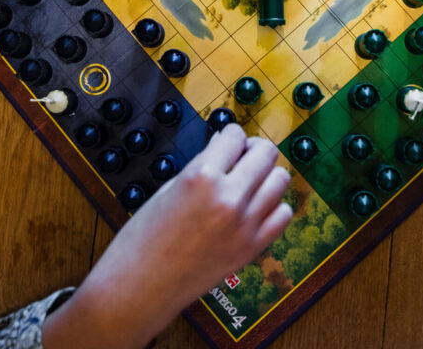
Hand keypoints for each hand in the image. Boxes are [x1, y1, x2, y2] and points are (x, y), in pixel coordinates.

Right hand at [42, 125, 292, 348]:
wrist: (140, 287)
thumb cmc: (143, 239)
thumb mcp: (168, 189)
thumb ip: (202, 168)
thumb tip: (224, 151)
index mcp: (202, 176)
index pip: (235, 135)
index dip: (231, 134)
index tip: (228, 140)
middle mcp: (229, 197)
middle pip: (266, 153)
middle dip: (254, 148)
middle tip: (245, 155)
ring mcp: (244, 224)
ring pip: (280, 180)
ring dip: (267, 175)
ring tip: (252, 181)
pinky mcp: (252, 248)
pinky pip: (283, 215)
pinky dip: (274, 206)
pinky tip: (258, 208)